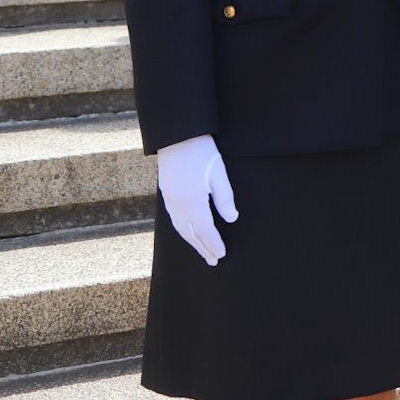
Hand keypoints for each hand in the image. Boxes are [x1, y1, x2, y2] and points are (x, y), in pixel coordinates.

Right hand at [156, 134, 238, 265]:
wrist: (178, 137)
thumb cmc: (202, 152)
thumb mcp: (219, 174)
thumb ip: (225, 198)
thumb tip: (232, 220)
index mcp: (193, 202)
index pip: (205, 230)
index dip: (214, 244)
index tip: (221, 254)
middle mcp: (179, 206)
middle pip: (192, 234)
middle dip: (203, 248)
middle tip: (213, 261)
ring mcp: (170, 201)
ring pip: (181, 229)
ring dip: (192, 242)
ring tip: (202, 252)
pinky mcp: (167, 195)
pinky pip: (175, 221)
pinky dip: (183, 232)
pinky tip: (189, 233)